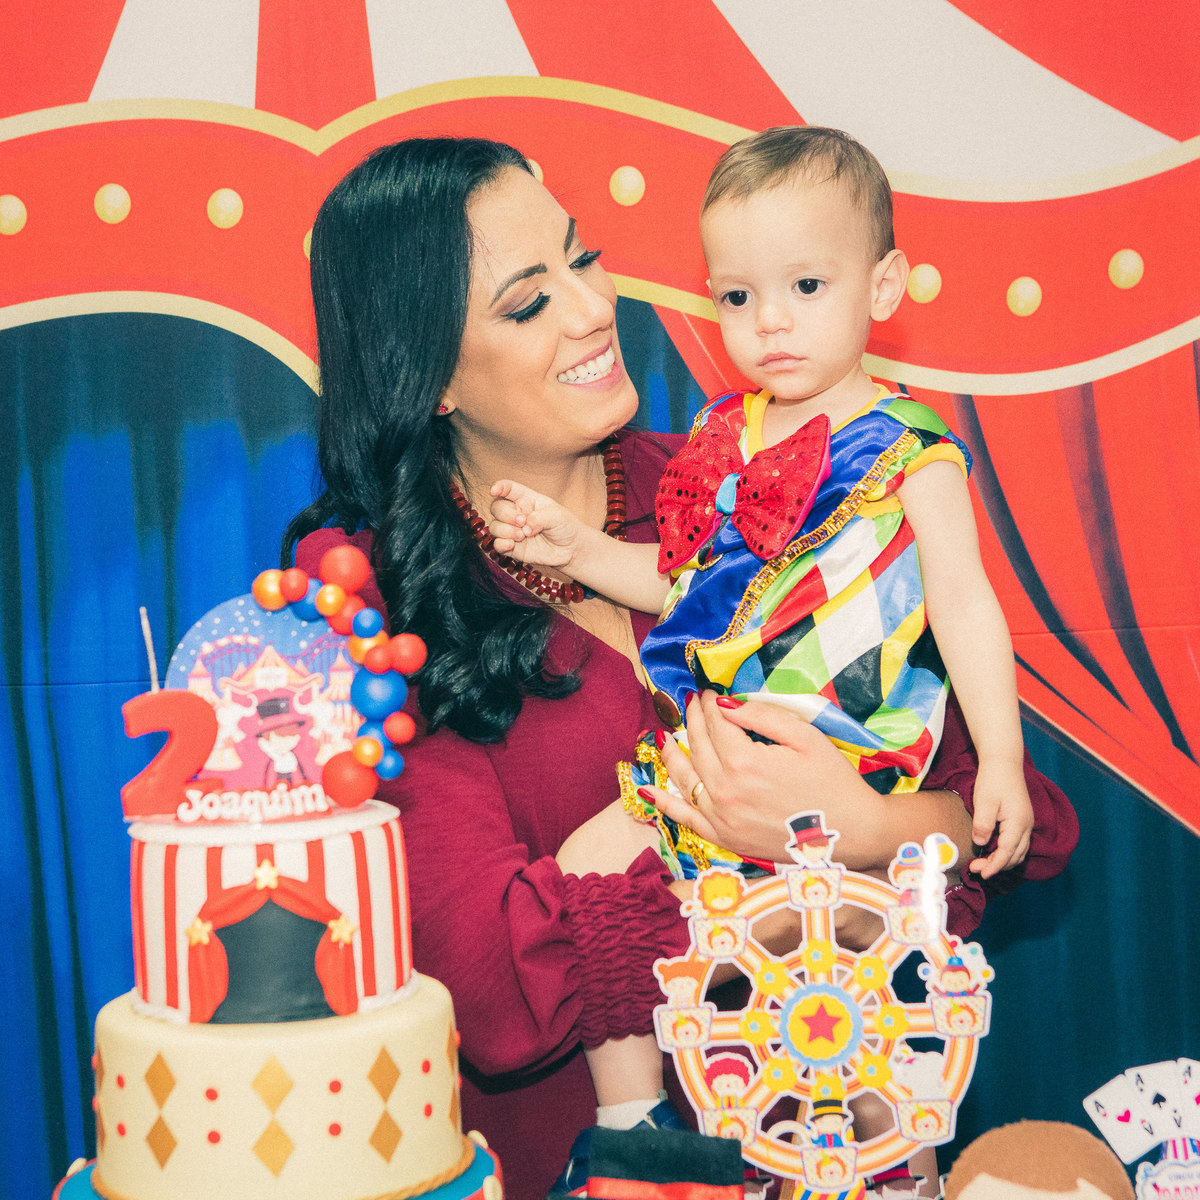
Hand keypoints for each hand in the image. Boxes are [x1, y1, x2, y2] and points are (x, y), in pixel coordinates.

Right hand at [488, 479, 579, 568]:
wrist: (571, 550)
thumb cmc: (565, 527)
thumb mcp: (557, 516)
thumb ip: (538, 518)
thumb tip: (524, 528)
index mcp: (526, 500)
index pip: (508, 489)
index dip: (499, 487)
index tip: (494, 490)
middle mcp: (516, 513)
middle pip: (497, 508)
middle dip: (506, 514)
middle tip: (522, 521)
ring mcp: (513, 531)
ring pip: (494, 526)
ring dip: (505, 530)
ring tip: (522, 536)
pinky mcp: (512, 548)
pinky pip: (497, 544)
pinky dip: (501, 544)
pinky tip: (512, 545)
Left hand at [646, 692, 890, 869]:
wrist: (852, 834)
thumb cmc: (833, 781)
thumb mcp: (805, 738)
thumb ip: (762, 717)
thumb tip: (724, 702)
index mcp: (745, 762)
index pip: (715, 723)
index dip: (709, 703)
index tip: (708, 691)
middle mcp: (725, 791)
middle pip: (698, 746)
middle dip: (693, 720)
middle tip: (692, 703)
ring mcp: (722, 818)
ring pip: (686, 778)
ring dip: (673, 752)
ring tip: (666, 733)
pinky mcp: (725, 838)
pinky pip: (686, 818)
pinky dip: (665, 802)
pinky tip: (649, 788)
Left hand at [968, 759, 1032, 877]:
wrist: (1004, 762)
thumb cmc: (993, 780)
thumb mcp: (984, 802)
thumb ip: (983, 824)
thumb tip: (981, 844)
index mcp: (1018, 823)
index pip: (1007, 853)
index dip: (994, 866)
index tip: (981, 874)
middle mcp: (1026, 826)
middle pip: (1015, 856)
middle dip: (997, 866)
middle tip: (975, 868)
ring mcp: (1025, 823)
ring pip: (1018, 851)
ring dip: (1002, 860)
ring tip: (982, 862)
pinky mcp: (1021, 820)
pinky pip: (1017, 843)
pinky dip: (1006, 852)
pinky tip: (992, 850)